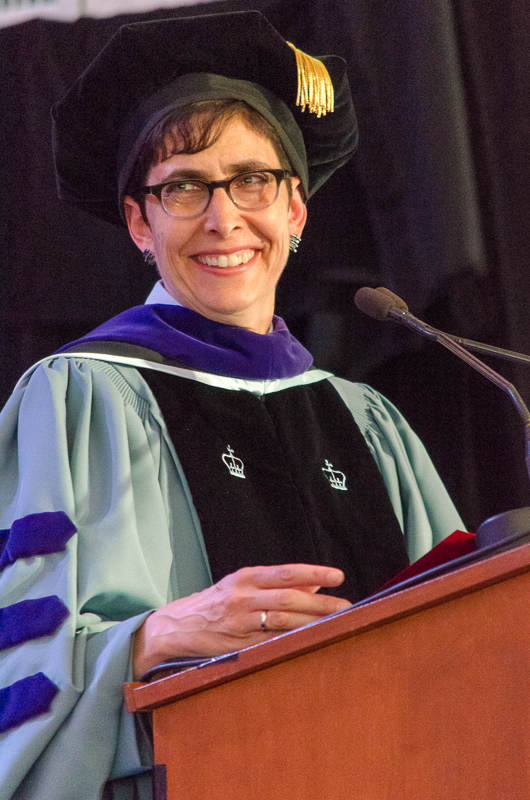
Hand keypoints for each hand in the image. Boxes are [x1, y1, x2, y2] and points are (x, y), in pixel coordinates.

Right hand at [132, 564, 349, 678]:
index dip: (314, 572)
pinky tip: (312, 638)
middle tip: (346, 606)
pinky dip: (294, 639)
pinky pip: (272, 641)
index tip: (338, 576)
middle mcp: (243, 596)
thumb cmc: (216, 602)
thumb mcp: (243, 583)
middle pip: (289, 597)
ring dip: (313, 621)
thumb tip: (316, 580)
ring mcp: (240, 622)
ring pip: (283, 620)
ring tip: (336, 622)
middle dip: (320, 602)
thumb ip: (278, 582)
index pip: (286, 572)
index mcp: (246, 578)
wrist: (178, 626)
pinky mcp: (239, 644)